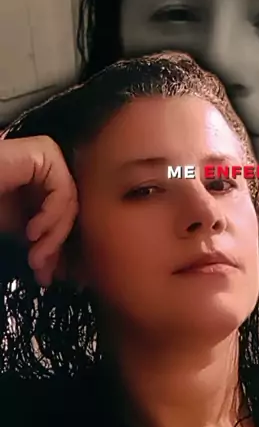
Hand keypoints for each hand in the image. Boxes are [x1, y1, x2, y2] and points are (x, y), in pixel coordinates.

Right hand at [0, 135, 77, 285]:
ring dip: (54, 235)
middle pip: (71, 209)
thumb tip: (57, 269)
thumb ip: (40, 242)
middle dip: (58, 245)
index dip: (60, 247)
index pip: (68, 215)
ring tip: (36, 255)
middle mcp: (52, 167)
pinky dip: (51, 215)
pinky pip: (62, 189)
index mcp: (47, 183)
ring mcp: (49, 157)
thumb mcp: (17, 228)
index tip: (51, 275)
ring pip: (70, 202)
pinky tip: (32, 231)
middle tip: (43, 269)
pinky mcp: (44, 151)